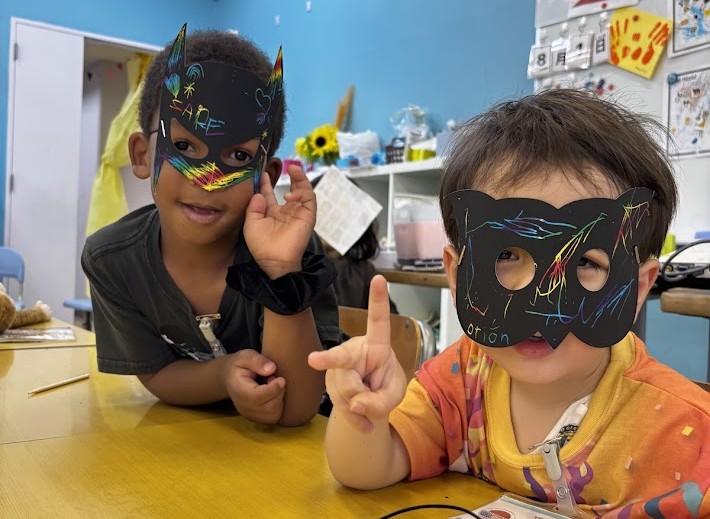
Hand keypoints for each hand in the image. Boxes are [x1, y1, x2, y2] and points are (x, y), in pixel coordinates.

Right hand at [223, 349, 284, 423]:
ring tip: (272, 386)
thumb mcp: (245, 356)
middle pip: (268, 408)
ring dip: (279, 399)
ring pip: (273, 414)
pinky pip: (274, 417)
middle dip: (278, 392)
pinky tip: (273, 395)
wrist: (231, 378)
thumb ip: (257, 360)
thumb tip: (272, 369)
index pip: (257, 397)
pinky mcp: (257, 419)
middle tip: (274, 378)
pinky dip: (278, 406)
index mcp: (238, 390)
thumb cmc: (240, 365)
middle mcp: (243, 407)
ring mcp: (250, 415)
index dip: (273, 389)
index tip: (282, 379)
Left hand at [244, 164, 315, 279]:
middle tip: (285, 163)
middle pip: (291, 188)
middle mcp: (287, 211)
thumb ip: (254, 207)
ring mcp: (298, 213)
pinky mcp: (308, 216)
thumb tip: (259, 193)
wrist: (274, 260)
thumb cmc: (262, 246)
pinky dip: (302, 192)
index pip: (270, 193)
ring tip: (293, 168)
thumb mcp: (251, 223)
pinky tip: (290, 194)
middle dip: (289, 175)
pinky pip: (309, 199)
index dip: (266, 181)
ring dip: (300, 178)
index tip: (262, 171)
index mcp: (272, 213)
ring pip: (304, 190)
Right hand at [308, 275, 406, 433]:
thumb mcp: (394, 394)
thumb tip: (357, 404)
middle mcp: (354, 350)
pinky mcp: (329, 382)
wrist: (368, 403)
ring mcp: (338, 366)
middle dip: (358, 392)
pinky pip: (339, 404)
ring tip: (369, 406)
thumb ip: (381, 401)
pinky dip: (354, 420)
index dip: (378, 299)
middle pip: (350, 369)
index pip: (378, 320)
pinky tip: (364, 426)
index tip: (379, 278)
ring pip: (343, 390)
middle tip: (364, 403)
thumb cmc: (384, 386)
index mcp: (376, 344)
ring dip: (359, 408)